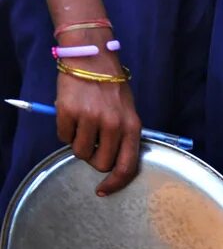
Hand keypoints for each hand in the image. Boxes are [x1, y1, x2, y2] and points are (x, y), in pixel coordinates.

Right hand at [53, 33, 141, 195]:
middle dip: (94, 159)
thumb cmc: (112, 88)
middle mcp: (113, 125)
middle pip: (101, 163)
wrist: (92, 59)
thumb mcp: (129, 112)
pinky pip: (63, 136)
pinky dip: (65, 130)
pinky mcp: (69, 111)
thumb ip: (124, 136)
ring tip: (83, 125)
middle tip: (92, 144)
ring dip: (78, 143)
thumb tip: (115, 163)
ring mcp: (90, 118)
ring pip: (79, 152)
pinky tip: (72, 115)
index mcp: (132, 127)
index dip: (115, 184)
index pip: (126, 167)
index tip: (104, 190)